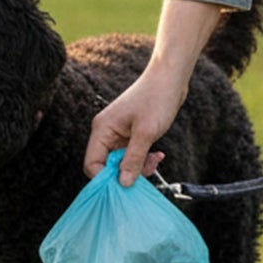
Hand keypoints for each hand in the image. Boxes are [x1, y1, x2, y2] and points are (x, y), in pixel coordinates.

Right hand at [84, 69, 181, 186]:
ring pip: (122, 162)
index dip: (105, 179)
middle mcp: (107, 132)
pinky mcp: (132, 134)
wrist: (171, 77)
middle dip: (126, 173)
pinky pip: (132, 154)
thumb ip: (133, 159)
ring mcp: (119, 133)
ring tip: (156, 159)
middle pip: (107, 166)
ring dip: (139, 166)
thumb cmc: (157, 98)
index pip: (92, 164)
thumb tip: (123, 183)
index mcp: (102, 129)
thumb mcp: (145, 133)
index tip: (125, 185)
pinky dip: (144, 158)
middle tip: (147, 171)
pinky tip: (158, 154)